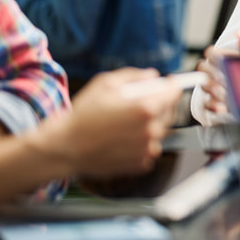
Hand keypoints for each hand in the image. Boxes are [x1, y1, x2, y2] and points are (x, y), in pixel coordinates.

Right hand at [45, 68, 181, 176]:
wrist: (65, 148)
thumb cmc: (83, 114)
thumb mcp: (105, 83)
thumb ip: (134, 76)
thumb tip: (153, 76)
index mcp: (145, 108)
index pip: (174, 93)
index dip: (171, 86)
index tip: (169, 83)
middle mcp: (151, 130)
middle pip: (170, 112)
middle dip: (161, 104)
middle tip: (143, 101)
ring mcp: (147, 149)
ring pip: (161, 131)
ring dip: (151, 124)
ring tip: (127, 122)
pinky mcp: (141, 164)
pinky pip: (151, 148)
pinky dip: (142, 142)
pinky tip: (123, 138)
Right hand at [197, 30, 239, 115]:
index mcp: (222, 60)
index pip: (210, 53)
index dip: (214, 56)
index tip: (222, 61)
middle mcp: (214, 73)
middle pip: (202, 69)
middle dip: (210, 74)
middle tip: (220, 78)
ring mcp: (212, 88)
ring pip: (204, 87)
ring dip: (213, 89)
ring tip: (223, 93)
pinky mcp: (214, 104)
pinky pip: (207, 105)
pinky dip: (213, 106)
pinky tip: (222, 107)